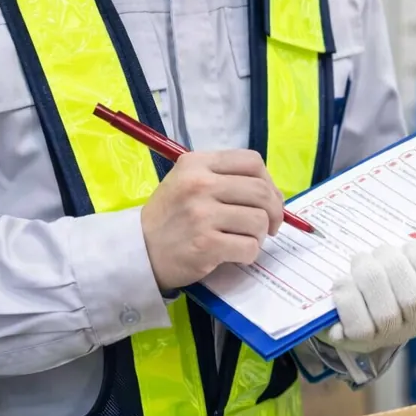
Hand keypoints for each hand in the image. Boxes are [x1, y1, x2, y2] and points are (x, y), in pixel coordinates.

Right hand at [141, 150, 284, 289]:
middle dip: (274, 212)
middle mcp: (199, 184)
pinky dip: (248, 254)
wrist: (140, 250)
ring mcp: (202, 214)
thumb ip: (225, 179)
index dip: (269, 181)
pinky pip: (249, 247)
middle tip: (269, 226)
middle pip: (261, 192)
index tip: (269, 199)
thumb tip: (274, 193)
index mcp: (197, 163)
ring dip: (260, 235)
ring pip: (259, 220)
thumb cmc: (170, 217)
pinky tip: (234, 254)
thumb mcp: (188, 182)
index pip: (252, 161)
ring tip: (245, 239)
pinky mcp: (206, 244)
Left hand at [323, 241, 415, 353]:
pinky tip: (345, 286)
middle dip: (390, 266)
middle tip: (377, 251)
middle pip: (412, 299)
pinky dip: (348, 300)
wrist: (352, 296)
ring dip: (366, 278)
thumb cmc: (392, 273)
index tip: (407, 246)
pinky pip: (359, 326)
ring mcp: (391, 336)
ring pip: (385, 314)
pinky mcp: (361, 342)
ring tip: (359, 263)